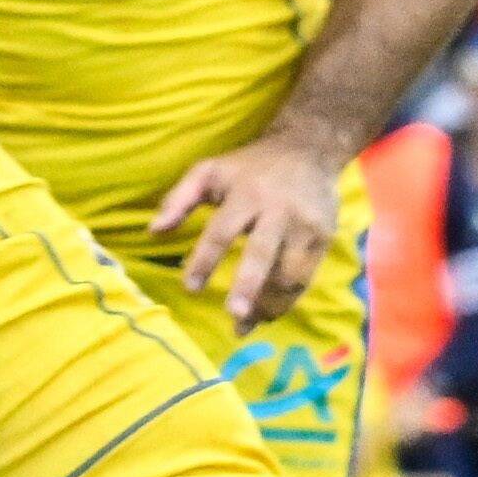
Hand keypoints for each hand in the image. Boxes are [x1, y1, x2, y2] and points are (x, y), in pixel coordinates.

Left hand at [150, 131, 345, 330]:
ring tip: (247, 326)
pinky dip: (288, 298)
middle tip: (234, 317)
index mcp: (247, 195)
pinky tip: (269, 314)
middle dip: (249, 287)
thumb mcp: (208, 171)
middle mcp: (280, 211)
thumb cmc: (248, 166)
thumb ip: (178, 199)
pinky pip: (306, 276)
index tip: (189, 288)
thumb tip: (153, 231)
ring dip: (270, 303)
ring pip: (290, 272)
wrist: (309, 150)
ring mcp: (306, 226)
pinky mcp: (324, 238)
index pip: (221, 232)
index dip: (204, 261)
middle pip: (262, 254)